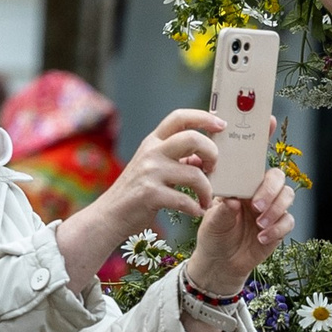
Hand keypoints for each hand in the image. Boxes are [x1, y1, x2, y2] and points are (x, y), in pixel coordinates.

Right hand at [53, 107, 223, 290]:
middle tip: (214, 168)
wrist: (110, 215)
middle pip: (192, 138)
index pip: (180, 117)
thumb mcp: (153, 166)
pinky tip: (196, 211)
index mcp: (153, 141)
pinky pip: (185, 200)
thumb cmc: (137, 191)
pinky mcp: (150, 194)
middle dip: (212, 153)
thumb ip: (175, 158)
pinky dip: (196, 208)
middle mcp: (151, 152)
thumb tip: (203, 156)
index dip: (204, 117)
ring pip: (195, 174)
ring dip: (207, 190)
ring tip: (206, 200)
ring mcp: (150, 172)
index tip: (221, 124)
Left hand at [189, 171, 295, 303]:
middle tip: (257, 208)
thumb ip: (223, 210)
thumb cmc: (215, 236)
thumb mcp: (213, 222)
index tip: (251, 195)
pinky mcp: (278, 228)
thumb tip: (233, 200)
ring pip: (287, 197)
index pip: (258, 172)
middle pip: (279, 180)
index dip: (259, 178)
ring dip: (276, 210)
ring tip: (260, 225)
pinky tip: (261, 238)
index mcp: (242, 187)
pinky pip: (288, 222)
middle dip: (271, 192)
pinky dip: (277, 229)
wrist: (221, 263)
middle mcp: (259, 195)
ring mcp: (271, 211)